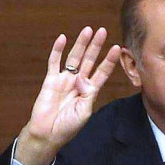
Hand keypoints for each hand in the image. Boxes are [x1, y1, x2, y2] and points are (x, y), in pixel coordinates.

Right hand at [16, 27, 121, 164]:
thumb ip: (87, 94)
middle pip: (89, 60)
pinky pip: (54, 62)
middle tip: (103, 31)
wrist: (48, 134)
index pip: (102, 71)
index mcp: (89, 90)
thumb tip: (82, 77)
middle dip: (96, 46)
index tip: (117, 48)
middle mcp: (78, 82)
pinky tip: (62, 38)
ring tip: (87, 30)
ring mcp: (64, 80)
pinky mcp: (51, 80)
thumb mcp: (85, 112)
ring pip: (74, 57)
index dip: (109, 60)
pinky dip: (57, 50)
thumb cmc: (68, 126)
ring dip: (80, 44)